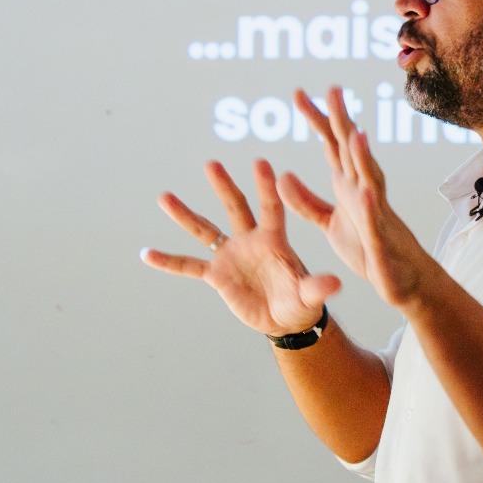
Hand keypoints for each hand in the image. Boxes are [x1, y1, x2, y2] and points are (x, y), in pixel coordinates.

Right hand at [141, 159, 338, 335]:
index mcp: (274, 240)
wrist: (286, 319)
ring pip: (205, 230)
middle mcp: (250, 240)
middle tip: (211, 164)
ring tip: (164, 196)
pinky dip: (169, 262)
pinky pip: (189, 266)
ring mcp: (231, 255)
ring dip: (185, 214)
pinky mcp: (217, 275)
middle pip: (235, 207)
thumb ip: (317, 286)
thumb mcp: (310, 296)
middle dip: (224, 186)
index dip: (266, 188)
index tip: (262, 163)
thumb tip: (336, 281)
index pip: (271, 208)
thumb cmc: (302, 302)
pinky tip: (147, 254)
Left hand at [281, 87, 438, 308]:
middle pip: (351, 151)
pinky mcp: (380, 241)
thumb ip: (307, 202)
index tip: (298, 93)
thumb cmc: (369, 249)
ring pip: (369, 179)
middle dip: (342, 121)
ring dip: (362, 157)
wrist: (402, 282)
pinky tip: (366, 191)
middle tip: (332, 89)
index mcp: (349, 186)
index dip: (316, 119)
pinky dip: (371, 207)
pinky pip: (375, 223)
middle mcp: (364, 192)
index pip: (331, 145)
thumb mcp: (330, 223)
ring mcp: (375, 214)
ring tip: (353, 133)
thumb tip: (283, 176)